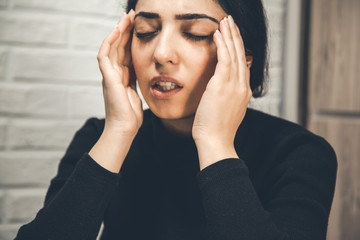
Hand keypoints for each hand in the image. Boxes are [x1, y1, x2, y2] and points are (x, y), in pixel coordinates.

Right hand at [97, 10, 142, 137]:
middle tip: (132, 16)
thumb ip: (138, 82)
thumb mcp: (138, 93)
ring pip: (111, 47)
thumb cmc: (131, 116)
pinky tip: (116, 30)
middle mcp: (114, 73)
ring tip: (125, 18)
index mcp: (122, 77)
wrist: (124, 129)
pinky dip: (109, 42)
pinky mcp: (107, 78)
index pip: (126, 53)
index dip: (131, 39)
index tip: (139, 27)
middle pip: (118, 47)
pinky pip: (104, 55)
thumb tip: (148, 74)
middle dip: (124, 31)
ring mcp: (109, 75)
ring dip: (117, 31)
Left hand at [192, 16, 251, 158]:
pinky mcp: (223, 85)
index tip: (233, 37)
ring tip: (225, 22)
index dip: (238, 48)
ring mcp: (234, 85)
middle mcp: (242, 86)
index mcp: (243, 92)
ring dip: (230, 35)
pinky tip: (218, 34)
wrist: (215, 141)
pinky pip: (224, 59)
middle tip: (231, 22)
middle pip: (241, 55)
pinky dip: (222, 45)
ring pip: (234, 54)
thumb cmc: (216, 130)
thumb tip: (223, 88)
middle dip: (236, 37)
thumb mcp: (226, 110)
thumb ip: (228, 96)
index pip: (242, 64)